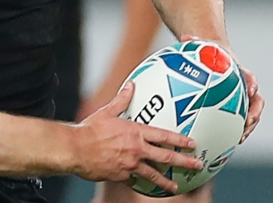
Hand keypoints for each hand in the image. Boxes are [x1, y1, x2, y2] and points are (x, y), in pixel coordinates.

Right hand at [71, 82, 201, 194]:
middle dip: (184, 162)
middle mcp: (136, 149)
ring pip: (154, 175)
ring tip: (175, 186)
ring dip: (166, 181)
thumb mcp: (106, 112)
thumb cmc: (89, 129)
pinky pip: (135, 180)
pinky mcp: (121, 176)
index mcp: (135, 132)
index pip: (164, 136)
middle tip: (197, 165)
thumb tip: (131, 85)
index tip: (193, 144)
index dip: (180, 140)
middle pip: (166, 157)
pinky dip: (141, 182)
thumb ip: (121, 99)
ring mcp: (130, 164)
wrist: (75, 149)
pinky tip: (146, 186)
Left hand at [177, 35, 262, 142]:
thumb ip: (196, 42)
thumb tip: (185, 38)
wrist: (216, 58)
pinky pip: (236, 121)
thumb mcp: (205, 46)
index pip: (250, 78)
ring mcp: (241, 99)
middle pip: (256, 102)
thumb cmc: (212, 54)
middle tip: (249, 121)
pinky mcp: (234, 108)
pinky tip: (222, 140)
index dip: (252, 84)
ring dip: (247, 127)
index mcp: (240, 73)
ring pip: (250, 115)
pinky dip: (232, 130)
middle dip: (254, 113)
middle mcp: (244, 88)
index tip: (251, 90)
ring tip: (240, 137)